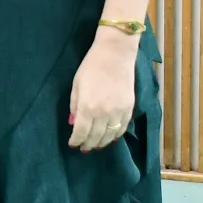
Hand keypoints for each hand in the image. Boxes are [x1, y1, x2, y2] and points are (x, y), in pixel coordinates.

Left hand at [67, 28, 137, 151]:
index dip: (76, 141)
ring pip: (110, 135)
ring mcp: (118, 111)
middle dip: (89, 144)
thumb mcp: (76, 85)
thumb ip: (74, 105)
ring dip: (102, 143)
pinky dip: (116, 135)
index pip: (81, 132)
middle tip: (84, 148)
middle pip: (96, 137)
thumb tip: (73, 122)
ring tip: (96, 145)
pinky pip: (123, 127)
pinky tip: (111, 137)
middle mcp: (104, 113)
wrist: (115, 54)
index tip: (73, 144)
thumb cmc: (91, 66)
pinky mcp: (129, 107)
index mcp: (88, 107)